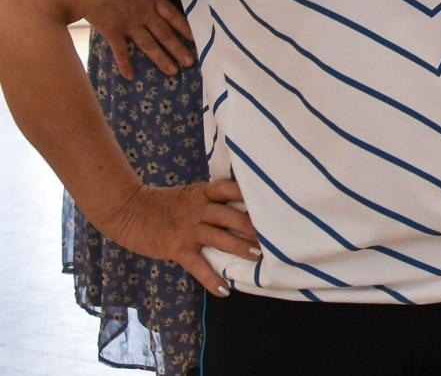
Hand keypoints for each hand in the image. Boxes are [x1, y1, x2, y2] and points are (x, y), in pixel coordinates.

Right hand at [86, 0, 193, 80]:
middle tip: (190, 63)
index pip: (173, 15)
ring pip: (149, 44)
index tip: (195, 38)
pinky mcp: (112, 30)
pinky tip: (130, 76)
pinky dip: (125, 64)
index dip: (185, 27)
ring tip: (173, 71)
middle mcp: (144, 12)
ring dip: (161, 58)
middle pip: (165, 34)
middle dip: (179, 48)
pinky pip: (121, 50)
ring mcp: (129, 22)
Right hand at [101, 180, 256, 297]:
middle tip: (273, 235)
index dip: (250, 194)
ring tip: (258, 257)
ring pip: (220, 238)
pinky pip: (198, 266)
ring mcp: (188, 229)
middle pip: (231, 216)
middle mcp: (199, 209)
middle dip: (252, 227)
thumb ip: (211, 200)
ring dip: (240, 248)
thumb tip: (240, 207)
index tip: (271, 201)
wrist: (129, 211)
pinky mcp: (177, 248)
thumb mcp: (190, 194)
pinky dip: (212, 280)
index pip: (230, 189)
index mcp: (203, 193)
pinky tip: (225, 291)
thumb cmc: (163, 204)